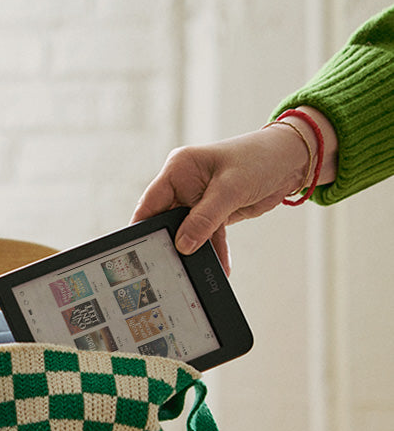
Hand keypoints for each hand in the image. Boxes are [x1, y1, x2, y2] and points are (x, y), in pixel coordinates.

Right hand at [131, 108, 336, 274]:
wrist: (292, 160)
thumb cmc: (260, 159)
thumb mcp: (230, 189)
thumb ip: (204, 218)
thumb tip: (183, 245)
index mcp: (178, 169)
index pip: (150, 202)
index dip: (142, 226)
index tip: (138, 249)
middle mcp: (184, 184)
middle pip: (166, 220)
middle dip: (169, 242)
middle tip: (168, 266)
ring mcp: (198, 200)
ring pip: (188, 232)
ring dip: (194, 251)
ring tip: (193, 272)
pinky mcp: (215, 212)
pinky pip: (207, 236)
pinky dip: (213, 251)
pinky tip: (219, 266)